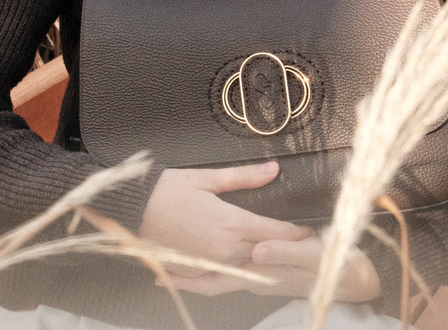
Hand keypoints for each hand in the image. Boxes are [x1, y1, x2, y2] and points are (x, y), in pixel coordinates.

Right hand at [139, 161, 313, 273]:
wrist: (134, 210)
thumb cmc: (169, 190)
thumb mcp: (208, 178)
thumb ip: (245, 177)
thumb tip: (273, 170)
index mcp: (231, 223)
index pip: (274, 233)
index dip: (296, 234)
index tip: (312, 231)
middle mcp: (224, 248)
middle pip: (266, 253)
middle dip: (284, 250)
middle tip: (304, 245)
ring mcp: (211, 263)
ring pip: (248, 267)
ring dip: (264, 263)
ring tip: (282, 260)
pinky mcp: (198, 270)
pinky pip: (224, 278)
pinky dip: (237, 273)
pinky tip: (246, 271)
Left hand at [161, 235, 381, 300]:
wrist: (360, 278)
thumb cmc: (339, 265)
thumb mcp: (315, 256)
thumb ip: (285, 252)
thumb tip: (256, 250)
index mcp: (264, 271)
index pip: (220, 276)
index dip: (193, 269)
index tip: (165, 263)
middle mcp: (258, 279)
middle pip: (213, 282)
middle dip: (185, 278)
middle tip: (155, 271)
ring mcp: (263, 279)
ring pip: (221, 280)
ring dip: (196, 275)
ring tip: (170, 267)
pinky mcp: (270, 274)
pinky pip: (234, 275)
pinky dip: (215, 271)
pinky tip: (209, 260)